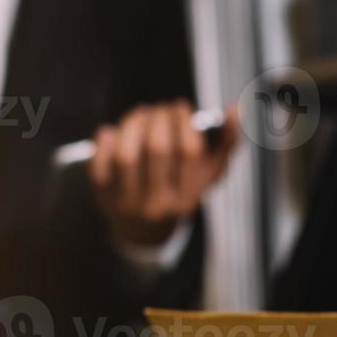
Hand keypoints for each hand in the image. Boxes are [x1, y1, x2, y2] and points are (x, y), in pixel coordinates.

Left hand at [89, 101, 240, 246]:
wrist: (142, 229)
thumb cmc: (178, 189)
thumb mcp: (206, 174)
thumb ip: (226, 143)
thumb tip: (236, 108)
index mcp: (188, 198)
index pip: (189, 152)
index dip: (184, 122)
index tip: (181, 108)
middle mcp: (159, 205)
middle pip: (158, 149)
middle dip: (158, 118)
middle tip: (159, 108)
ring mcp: (129, 203)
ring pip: (127, 155)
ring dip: (132, 124)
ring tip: (140, 115)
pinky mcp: (103, 198)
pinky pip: (100, 166)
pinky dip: (104, 144)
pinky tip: (112, 133)